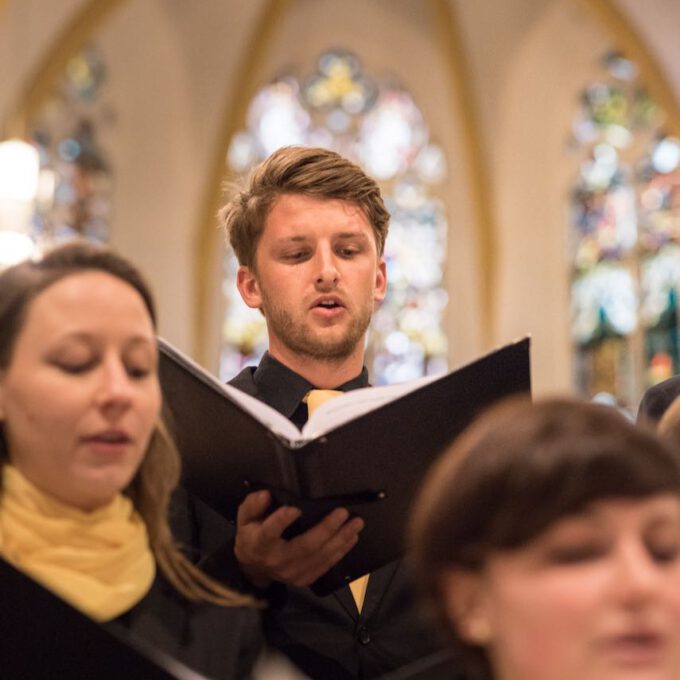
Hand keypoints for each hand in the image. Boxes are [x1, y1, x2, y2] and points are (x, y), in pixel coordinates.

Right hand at [234, 490, 363, 587]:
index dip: (281, 521)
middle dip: (327, 529)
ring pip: (321, 556)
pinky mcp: (305, 579)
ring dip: (341, 539)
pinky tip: (352, 538)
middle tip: (343, 512)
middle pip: (305, 546)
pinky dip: (341, 551)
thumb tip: (266, 495)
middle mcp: (278, 560)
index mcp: (260, 543)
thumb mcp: (245, 518)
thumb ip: (253, 505)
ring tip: (356, 523)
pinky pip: (326, 565)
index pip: (270, 532)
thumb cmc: (252, 535)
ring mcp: (293, 573)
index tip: (295, 509)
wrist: (254, 569)